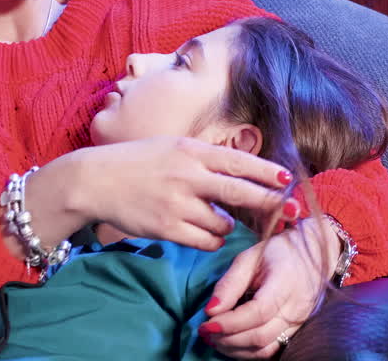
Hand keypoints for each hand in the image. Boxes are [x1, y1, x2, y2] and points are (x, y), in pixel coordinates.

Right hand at [71, 136, 290, 250]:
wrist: (94, 179)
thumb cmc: (137, 161)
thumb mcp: (172, 147)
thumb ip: (204, 158)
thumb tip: (240, 169)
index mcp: (192, 151)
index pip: (239, 161)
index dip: (267, 172)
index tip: (289, 179)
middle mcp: (187, 175)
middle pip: (240, 191)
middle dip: (270, 202)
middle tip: (293, 210)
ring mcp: (177, 203)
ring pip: (223, 222)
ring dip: (228, 224)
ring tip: (217, 217)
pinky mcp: (166, 227)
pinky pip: (205, 240)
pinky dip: (212, 238)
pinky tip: (206, 232)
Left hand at [202, 217, 339, 358]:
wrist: (315, 253)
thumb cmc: (279, 251)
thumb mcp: (250, 257)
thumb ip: (230, 284)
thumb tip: (211, 311)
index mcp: (286, 283)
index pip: (258, 312)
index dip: (230, 323)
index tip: (206, 323)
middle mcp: (296, 308)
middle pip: (260, 336)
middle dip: (227, 339)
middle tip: (205, 332)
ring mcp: (299, 322)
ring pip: (266, 349)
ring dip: (236, 349)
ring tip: (215, 339)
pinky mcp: (297, 331)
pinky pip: (272, 350)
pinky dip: (249, 352)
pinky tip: (232, 342)